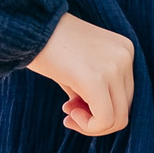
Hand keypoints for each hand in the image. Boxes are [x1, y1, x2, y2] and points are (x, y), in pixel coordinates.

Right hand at [27, 13, 136, 134]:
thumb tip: (97, 121)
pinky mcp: (98, 79)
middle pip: (125, 108)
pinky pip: (104, 120)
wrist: (28, 26)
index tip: (74, 105)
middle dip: (96, 119)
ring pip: (118, 119)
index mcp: (124, 50)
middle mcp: (125, 56)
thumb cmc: (48, 46)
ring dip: (91, 126)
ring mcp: (115, 66)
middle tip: (69, 113)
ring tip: (68, 115)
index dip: (100, 108)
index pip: (125, 95)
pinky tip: (68, 116)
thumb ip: (94, 89)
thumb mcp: (80, 66)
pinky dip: (87, 126)